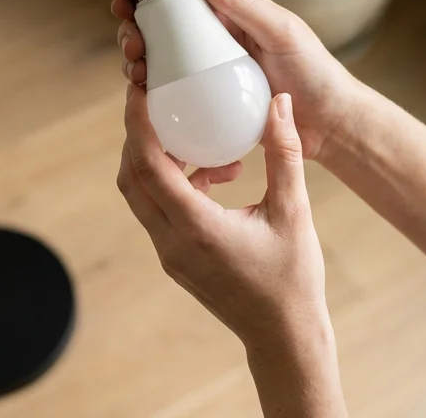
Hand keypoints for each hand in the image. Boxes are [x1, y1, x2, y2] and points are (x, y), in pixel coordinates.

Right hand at [113, 0, 361, 161]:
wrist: (332, 126)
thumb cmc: (316, 73)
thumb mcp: (282, 31)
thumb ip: (244, 3)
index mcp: (230, 20)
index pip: (180, 1)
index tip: (126, 3)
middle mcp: (215, 48)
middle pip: (161, 35)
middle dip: (135, 35)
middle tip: (132, 45)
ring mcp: (211, 80)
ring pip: (162, 68)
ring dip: (139, 66)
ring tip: (137, 73)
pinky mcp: (211, 111)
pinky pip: (176, 103)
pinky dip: (155, 101)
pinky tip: (145, 105)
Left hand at [116, 86, 330, 349]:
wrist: (284, 336)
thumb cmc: (293, 278)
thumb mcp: (294, 211)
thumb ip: (283, 154)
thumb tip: (280, 103)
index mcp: (197, 229)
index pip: (148, 167)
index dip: (138, 124)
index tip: (139, 89)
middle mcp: (173, 242)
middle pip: (131, 177)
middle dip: (139, 135)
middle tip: (158, 101)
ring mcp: (170, 254)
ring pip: (142, 195)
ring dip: (159, 160)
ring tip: (202, 140)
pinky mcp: (176, 259)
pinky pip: (160, 211)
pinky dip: (176, 184)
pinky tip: (218, 174)